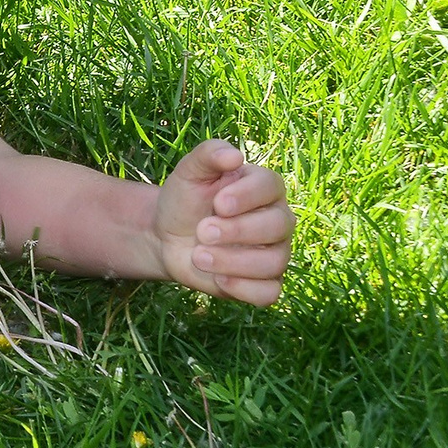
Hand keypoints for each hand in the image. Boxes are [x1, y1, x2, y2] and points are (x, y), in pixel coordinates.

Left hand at [153, 141, 291, 305]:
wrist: (167, 237)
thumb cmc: (184, 200)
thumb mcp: (189, 173)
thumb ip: (208, 155)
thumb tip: (234, 156)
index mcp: (263, 187)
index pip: (272, 186)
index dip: (247, 196)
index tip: (218, 203)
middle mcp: (277, 219)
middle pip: (279, 226)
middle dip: (237, 230)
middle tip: (202, 231)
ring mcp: (275, 252)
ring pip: (274, 262)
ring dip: (233, 261)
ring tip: (199, 255)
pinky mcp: (265, 282)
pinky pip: (270, 292)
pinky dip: (244, 288)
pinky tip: (218, 279)